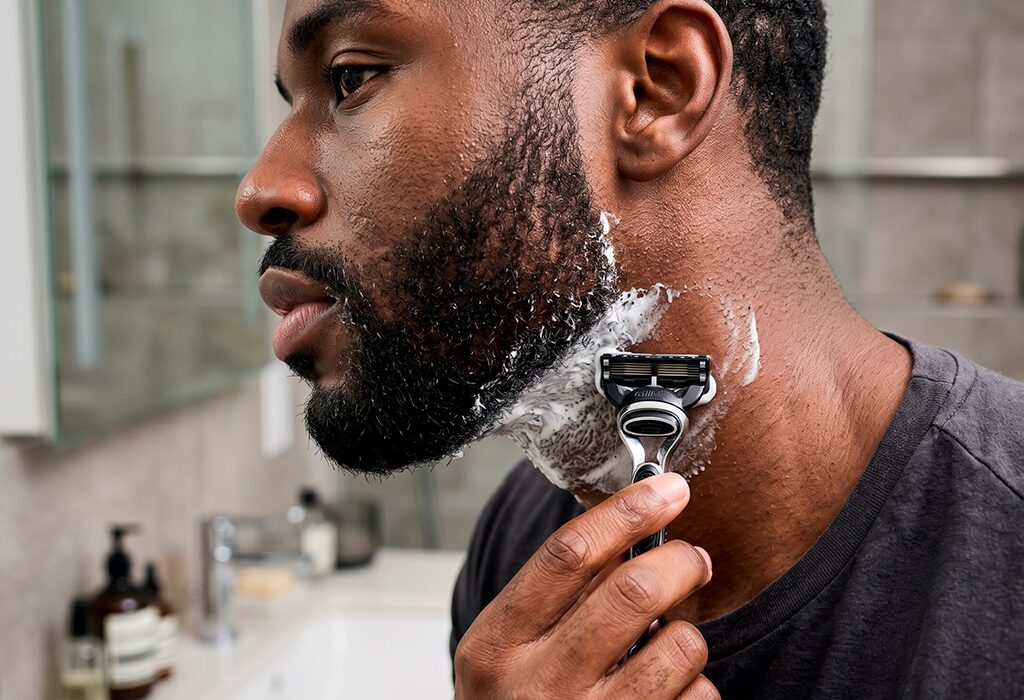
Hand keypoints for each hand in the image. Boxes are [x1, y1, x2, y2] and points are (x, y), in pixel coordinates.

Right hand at [454, 472, 716, 698]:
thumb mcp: (511, 648)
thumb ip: (556, 592)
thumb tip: (627, 520)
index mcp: (497, 645)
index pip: (567, 556)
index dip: (626, 512)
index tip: (666, 490)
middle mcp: (537, 689)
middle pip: (632, 592)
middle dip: (680, 561)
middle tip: (692, 557)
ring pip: (677, 646)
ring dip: (688, 631)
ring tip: (669, 638)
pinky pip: (698, 699)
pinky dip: (697, 685)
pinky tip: (669, 689)